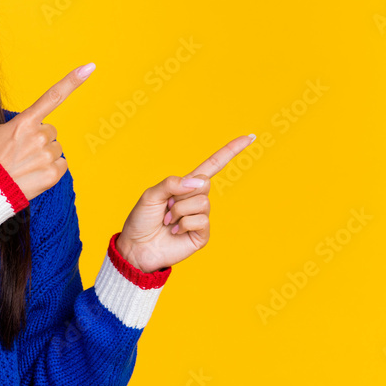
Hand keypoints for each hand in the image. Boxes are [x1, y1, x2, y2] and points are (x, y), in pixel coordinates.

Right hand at [0, 63, 94, 202]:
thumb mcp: (1, 132)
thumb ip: (24, 125)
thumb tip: (38, 129)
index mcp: (25, 121)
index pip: (52, 96)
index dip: (72, 81)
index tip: (89, 67)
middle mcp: (39, 135)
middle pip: (51, 132)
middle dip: (41, 141)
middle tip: (22, 153)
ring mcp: (47, 155)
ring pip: (56, 150)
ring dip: (45, 156)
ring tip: (26, 165)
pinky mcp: (53, 173)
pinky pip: (61, 165)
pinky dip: (51, 170)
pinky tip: (35, 174)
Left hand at [116, 135, 254, 272]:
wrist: (136, 248)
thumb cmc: (141, 220)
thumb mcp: (151, 195)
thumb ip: (172, 183)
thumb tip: (199, 181)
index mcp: (185, 186)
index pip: (212, 166)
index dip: (230, 151)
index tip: (249, 137)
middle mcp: (196, 200)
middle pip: (204, 184)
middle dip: (181, 195)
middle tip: (166, 207)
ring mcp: (201, 217)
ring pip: (202, 203)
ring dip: (179, 211)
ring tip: (168, 221)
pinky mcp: (202, 235)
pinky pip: (201, 221)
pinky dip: (184, 225)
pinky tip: (175, 232)